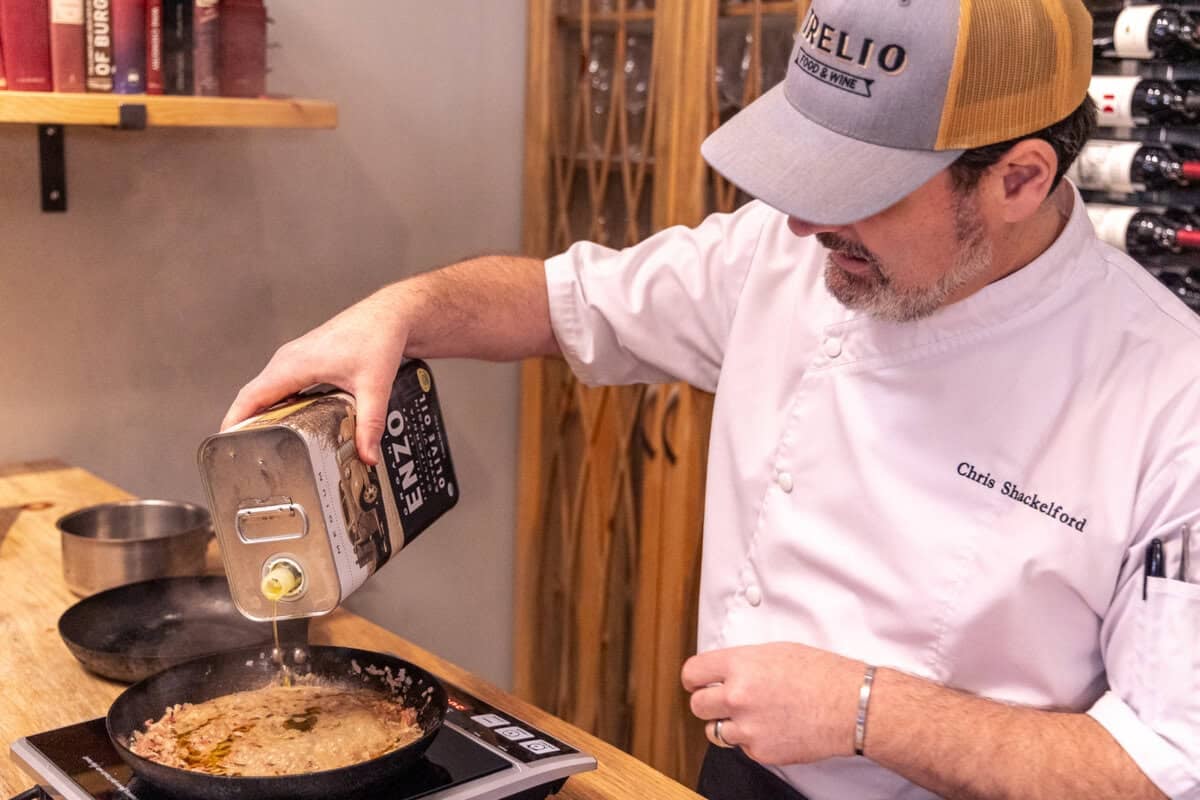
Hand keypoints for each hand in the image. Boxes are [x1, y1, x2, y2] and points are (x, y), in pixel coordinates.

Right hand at [221, 285, 410, 464]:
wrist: (390, 315)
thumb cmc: (378, 336)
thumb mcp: (374, 386)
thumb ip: (370, 424)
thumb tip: (367, 455)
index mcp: (294, 364)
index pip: (251, 397)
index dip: (235, 421)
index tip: (227, 444)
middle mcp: (288, 360)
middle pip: (254, 396)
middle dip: (245, 424)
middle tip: (244, 455)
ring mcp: (295, 359)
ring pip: (267, 390)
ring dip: (260, 415)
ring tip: (261, 445)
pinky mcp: (306, 361)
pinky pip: (280, 385)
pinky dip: (277, 404)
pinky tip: (287, 423)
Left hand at [681, 642, 864, 764]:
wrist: (851, 706)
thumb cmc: (821, 674)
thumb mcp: (776, 652)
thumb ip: (743, 663)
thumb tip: (724, 672)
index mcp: (740, 665)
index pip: (692, 673)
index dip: (694, 679)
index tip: (696, 682)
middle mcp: (738, 696)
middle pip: (697, 705)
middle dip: (707, 702)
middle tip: (722, 700)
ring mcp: (748, 727)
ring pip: (714, 730)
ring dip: (727, 724)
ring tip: (750, 715)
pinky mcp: (760, 751)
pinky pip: (741, 747)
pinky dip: (751, 740)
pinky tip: (772, 727)